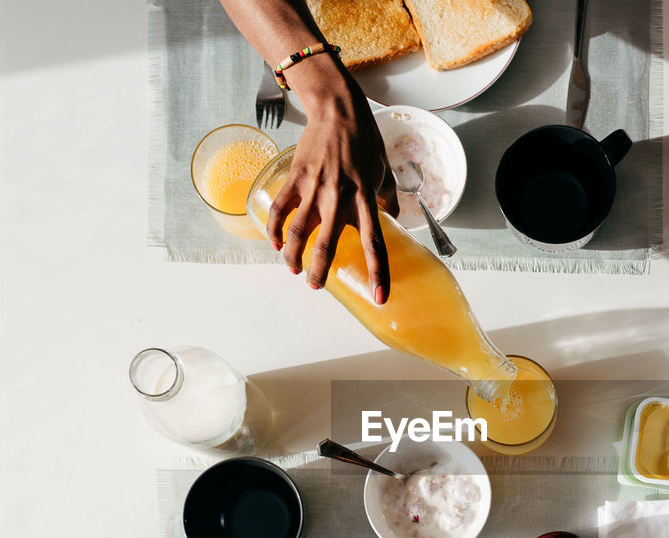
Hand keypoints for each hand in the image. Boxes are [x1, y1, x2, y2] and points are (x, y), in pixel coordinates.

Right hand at [266, 66, 398, 303]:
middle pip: (327, 244)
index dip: (377, 272)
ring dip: (293, 256)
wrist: (337, 109)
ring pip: (297, 232)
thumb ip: (389, 196)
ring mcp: (314, 188)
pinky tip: (275, 245)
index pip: (374, 242)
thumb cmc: (363, 139)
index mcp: (365, 196)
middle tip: (316, 286)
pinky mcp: (295, 178)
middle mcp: (339, 196)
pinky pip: (280, 210)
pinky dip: (274, 230)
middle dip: (320, 271)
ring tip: (294, 270)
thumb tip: (394, 216)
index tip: (380, 296)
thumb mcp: (384, 168)